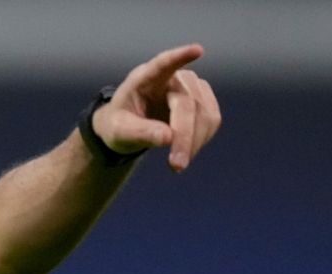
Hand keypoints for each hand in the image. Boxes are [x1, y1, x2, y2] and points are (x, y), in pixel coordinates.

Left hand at [92, 44, 220, 172]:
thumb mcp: (119, 132)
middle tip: (177, 165)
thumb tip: (167, 138)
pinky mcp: (204, 100)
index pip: (163, 64)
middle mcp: (172, 77)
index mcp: (145, 78)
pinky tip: (185, 150)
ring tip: (177, 163)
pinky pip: (212, 121)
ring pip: (204, 114)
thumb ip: (140, 132)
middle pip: (186, 104)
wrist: (128, 126)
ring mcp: (191, 86)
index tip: (196, 50)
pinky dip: (200, 140)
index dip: (179, 57)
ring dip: (194, 142)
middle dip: (184, 137)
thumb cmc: (120, 124)